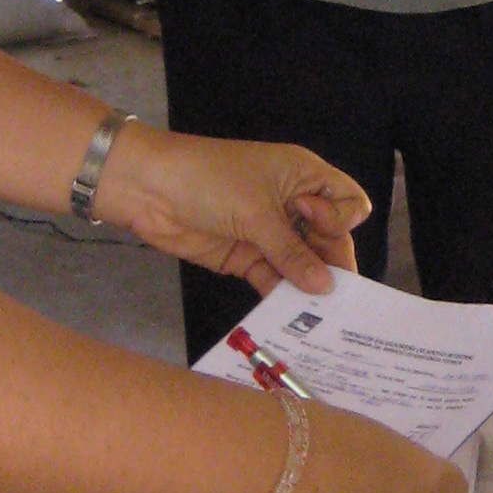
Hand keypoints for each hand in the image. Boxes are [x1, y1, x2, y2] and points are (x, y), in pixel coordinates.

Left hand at [95, 121, 369, 295]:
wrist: (146, 188)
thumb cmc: (208, 179)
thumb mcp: (256, 211)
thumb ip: (291, 251)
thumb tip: (326, 286)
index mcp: (303, 176)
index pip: (346, 201)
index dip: (339, 218)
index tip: (315, 223)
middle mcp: (292, 204)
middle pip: (328, 238)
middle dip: (331, 263)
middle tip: (336, 296)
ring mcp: (269, 232)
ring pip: (302, 263)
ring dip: (307, 284)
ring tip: (319, 315)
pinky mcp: (246, 256)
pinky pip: (274, 278)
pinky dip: (281, 294)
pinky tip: (288, 315)